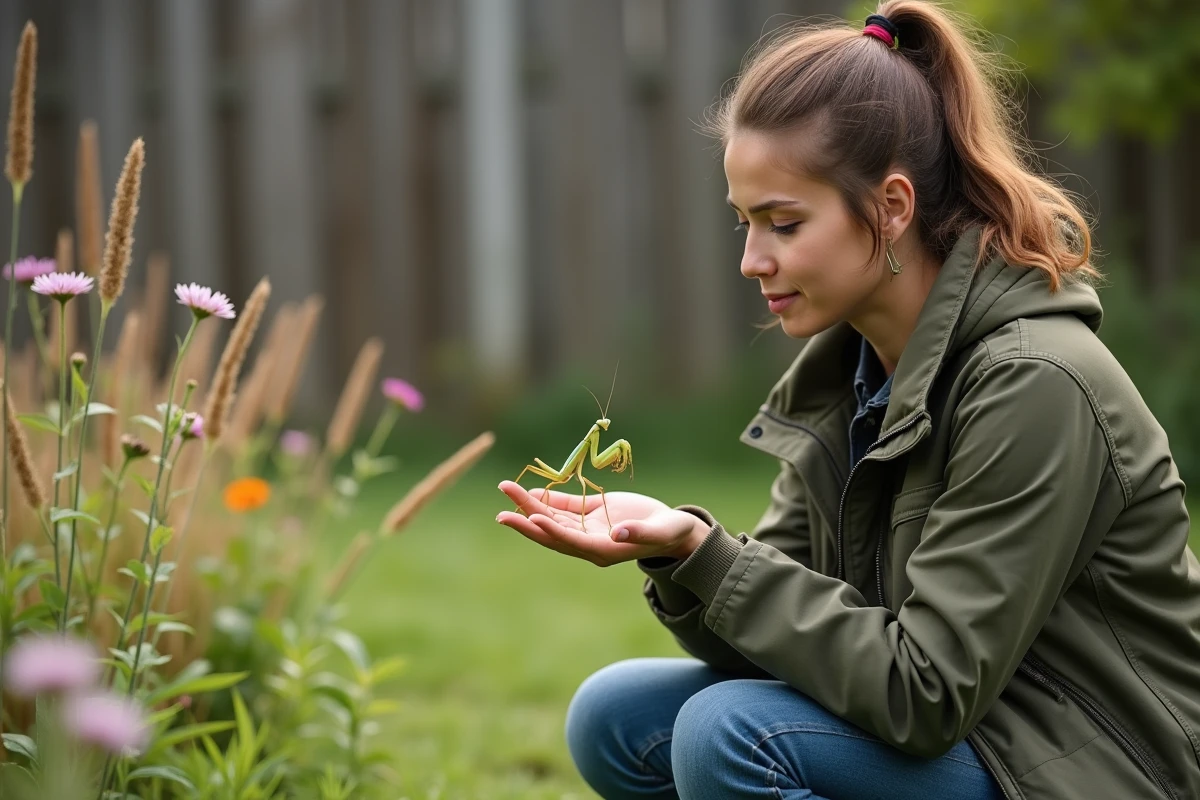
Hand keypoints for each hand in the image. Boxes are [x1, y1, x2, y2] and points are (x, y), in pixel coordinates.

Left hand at [496, 481, 710, 566]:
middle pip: (552, 532)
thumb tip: (618, 532)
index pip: (571, 541)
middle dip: (526, 521)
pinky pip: (563, 506)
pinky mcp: (590, 513)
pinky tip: (528, 490)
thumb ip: (640, 533)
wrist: (673, 530)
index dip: (552, 530)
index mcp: (604, 550)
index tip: (532, 519)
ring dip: (529, 505)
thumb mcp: (660, 532)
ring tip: (506, 490)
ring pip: (552, 516)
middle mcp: (589, 542)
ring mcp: (587, 528)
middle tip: (501, 514)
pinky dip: (546, 498)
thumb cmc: (671, 532)